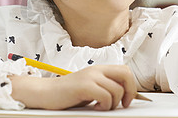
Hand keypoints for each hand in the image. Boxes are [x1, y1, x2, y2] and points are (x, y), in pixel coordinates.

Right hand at [10, 65, 136, 109]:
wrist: (46, 93)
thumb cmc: (67, 93)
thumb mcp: (89, 87)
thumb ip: (104, 87)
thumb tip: (124, 96)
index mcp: (99, 69)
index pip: (125, 71)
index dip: (131, 85)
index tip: (127, 100)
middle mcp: (96, 70)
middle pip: (125, 74)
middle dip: (129, 92)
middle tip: (122, 104)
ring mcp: (90, 76)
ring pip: (116, 90)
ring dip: (112, 104)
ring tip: (100, 107)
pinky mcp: (84, 86)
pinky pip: (105, 96)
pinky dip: (104, 105)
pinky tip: (95, 107)